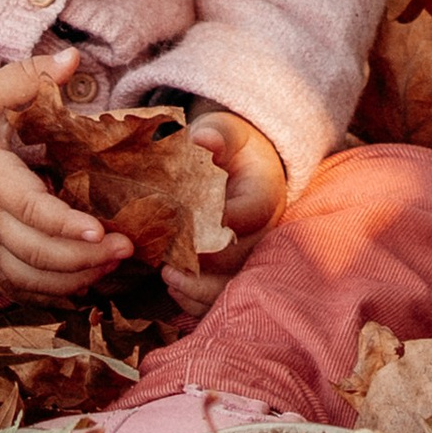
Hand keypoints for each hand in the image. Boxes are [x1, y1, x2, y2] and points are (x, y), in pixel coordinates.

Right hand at [0, 57, 129, 299]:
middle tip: (127, 248)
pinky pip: (17, 286)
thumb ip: (29, 76)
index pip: (30, 208)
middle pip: (36, 252)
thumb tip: (72, 59)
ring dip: (72, 280)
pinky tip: (83, 284)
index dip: (65, 224)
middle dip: (84, 258)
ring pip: (28, 278)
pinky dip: (50, 293)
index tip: (100, 230)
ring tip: (112, 268)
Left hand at [159, 106, 286, 318]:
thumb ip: (217, 136)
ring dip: (198, 288)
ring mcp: (253, 256)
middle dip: (201, 262)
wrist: (245, 168)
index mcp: (265, 196)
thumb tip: (202, 139)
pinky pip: (223, 297)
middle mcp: (265, 233)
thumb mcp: (227, 132)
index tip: (183, 224)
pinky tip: (174, 288)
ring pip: (233, 286)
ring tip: (168, 278)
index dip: (218, 224)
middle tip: (166, 261)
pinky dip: (198, 300)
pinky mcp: (238, 271)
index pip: (247, 215)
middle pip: (239, 258)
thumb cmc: (232, 149)